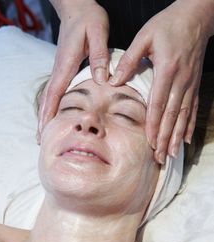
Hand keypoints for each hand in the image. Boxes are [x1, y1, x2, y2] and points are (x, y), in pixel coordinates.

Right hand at [38, 1, 108, 138]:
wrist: (77, 7)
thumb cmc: (88, 18)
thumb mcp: (98, 32)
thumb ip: (100, 55)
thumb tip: (102, 80)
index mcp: (66, 63)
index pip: (55, 93)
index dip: (49, 112)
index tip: (44, 129)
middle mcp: (60, 69)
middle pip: (48, 98)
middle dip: (43, 119)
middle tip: (39, 139)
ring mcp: (61, 69)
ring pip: (51, 96)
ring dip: (46, 114)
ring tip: (44, 132)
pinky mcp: (64, 69)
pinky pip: (56, 91)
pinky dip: (52, 105)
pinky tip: (55, 114)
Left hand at [109, 0, 211, 163]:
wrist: (196, 16)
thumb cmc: (168, 24)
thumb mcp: (144, 36)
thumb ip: (129, 60)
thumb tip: (114, 80)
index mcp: (166, 70)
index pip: (158, 104)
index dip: (153, 125)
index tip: (149, 142)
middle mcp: (180, 80)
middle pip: (171, 115)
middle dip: (165, 138)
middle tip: (159, 157)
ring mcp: (190, 84)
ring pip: (183, 116)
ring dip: (177, 137)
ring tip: (171, 154)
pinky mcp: (194, 84)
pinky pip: (193, 108)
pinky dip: (190, 125)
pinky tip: (186, 139)